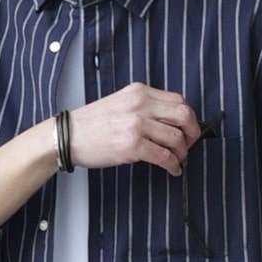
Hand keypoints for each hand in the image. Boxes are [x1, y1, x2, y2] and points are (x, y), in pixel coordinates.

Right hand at [68, 83, 200, 175]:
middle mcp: (141, 104)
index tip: (189, 130)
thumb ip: (143, 107)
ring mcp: (137, 125)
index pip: (178, 100)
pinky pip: (163, 156)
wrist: (68, 135)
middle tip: (190, 146)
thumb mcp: (121, 103)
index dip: (189, 117)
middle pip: (183, 116)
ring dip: (182, 153)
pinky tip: (172, 170)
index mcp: (139, 92)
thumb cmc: (92, 124)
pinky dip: (173, 165)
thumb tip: (167, 122)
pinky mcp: (132, 146)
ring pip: (176, 138)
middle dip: (193, 134)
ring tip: (178, 161)